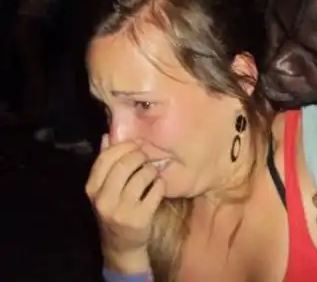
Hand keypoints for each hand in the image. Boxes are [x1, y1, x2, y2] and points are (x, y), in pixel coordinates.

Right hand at [86, 135, 164, 270]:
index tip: (136, 145)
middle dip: (140, 155)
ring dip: (152, 170)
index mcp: (92, 189)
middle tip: (146, 158)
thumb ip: (106, 163)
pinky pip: (157, 189)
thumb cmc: (115, 210)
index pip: (106, 157)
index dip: (124, 146)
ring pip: (143, 175)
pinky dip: (160, 184)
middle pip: (126, 163)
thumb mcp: (104, 189)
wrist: (121, 245)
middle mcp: (103, 200)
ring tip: (151, 174)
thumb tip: (107, 135)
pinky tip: (157, 187)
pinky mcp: (140, 219)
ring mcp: (121, 211)